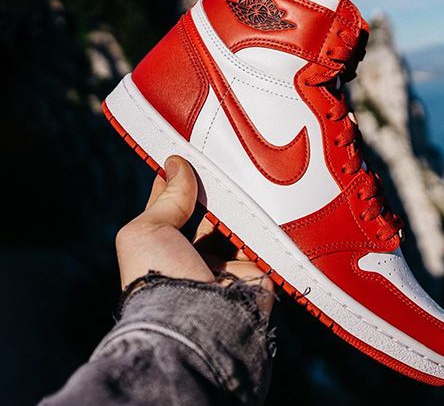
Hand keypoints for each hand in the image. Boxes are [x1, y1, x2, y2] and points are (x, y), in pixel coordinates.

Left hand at [115, 155, 273, 312]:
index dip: (177, 184)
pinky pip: (263, 240)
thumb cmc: (158, 279)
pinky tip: (259, 202)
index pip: (173, 209)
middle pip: (209, 216)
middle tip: (218, 167)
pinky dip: (262, 224)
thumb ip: (166, 197)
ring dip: (238, 207)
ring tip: (239, 182)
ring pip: (237, 226)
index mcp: (164, 251)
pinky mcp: (255, 272)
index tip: (184, 158)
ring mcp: (226, 267)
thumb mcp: (146, 231)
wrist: (197, 319)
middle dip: (213, 193)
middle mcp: (194, 260)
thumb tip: (176, 164)